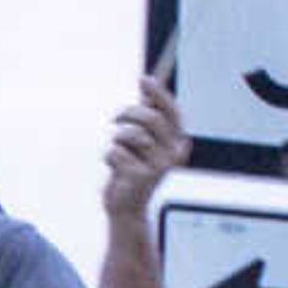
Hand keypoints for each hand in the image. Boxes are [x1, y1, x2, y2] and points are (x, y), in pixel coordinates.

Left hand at [103, 73, 188, 220]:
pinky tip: (115, 171)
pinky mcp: (140, 176)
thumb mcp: (143, 143)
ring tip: (119, 154)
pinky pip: (115, 152)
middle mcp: (173, 154)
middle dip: (127, 113)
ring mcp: (158, 166)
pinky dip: (109, 158)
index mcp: (177, 144)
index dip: (158, 94)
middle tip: (114, 118)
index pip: (172, 112)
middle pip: (149, 118)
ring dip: (117, 141)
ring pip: (129, 134)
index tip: (143, 79)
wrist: (127, 209)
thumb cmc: (133, 172)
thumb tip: (147, 83)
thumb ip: (148, 116)